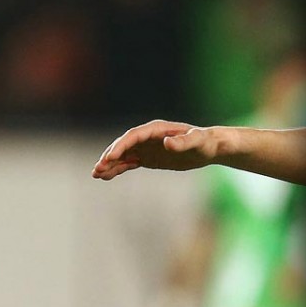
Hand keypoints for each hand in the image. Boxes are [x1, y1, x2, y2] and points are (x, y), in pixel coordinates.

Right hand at [92, 120, 220, 179]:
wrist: (209, 148)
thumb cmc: (204, 142)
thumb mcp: (197, 141)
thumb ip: (183, 141)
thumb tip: (167, 143)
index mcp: (155, 129)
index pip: (133, 136)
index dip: (120, 146)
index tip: (110, 157)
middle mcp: (146, 137)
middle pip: (123, 145)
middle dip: (110, 156)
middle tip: (98, 168)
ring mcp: (145, 148)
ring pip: (122, 155)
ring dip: (109, 164)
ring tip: (96, 174)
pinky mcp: (146, 158)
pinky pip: (127, 163)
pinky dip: (116, 169)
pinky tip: (106, 177)